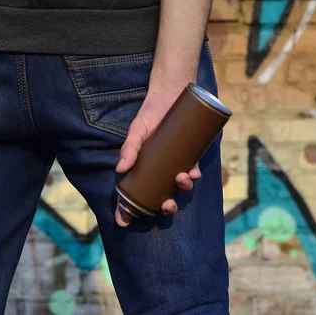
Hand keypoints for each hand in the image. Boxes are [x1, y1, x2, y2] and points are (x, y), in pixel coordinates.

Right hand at [114, 83, 200, 226]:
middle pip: (161, 197)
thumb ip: (129, 148)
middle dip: (166, 207)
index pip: (134, 194)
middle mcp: (160, 170)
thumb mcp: (136, 131)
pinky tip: (194, 173)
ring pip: (180, 186)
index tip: (123, 222)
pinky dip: (195, 175)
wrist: (171, 94)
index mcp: (143, 168)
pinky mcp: (191, 154)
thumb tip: (120, 169)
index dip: (128, 211)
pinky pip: (194, 170)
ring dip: (182, 188)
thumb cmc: (150, 114)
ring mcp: (176, 163)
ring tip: (182, 178)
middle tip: (167, 206)